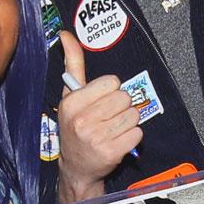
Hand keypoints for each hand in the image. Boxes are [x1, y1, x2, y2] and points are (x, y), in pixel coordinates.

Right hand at [55, 31, 142, 201]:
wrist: (76, 168)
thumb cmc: (75, 127)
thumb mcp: (69, 96)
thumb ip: (72, 64)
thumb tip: (65, 35)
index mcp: (72, 103)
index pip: (112, 82)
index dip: (111, 90)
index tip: (102, 101)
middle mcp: (82, 120)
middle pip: (124, 97)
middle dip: (121, 106)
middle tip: (109, 117)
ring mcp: (96, 138)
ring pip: (133, 115)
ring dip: (128, 122)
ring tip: (113, 129)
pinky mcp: (112, 153)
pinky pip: (137, 133)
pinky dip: (132, 137)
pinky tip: (118, 140)